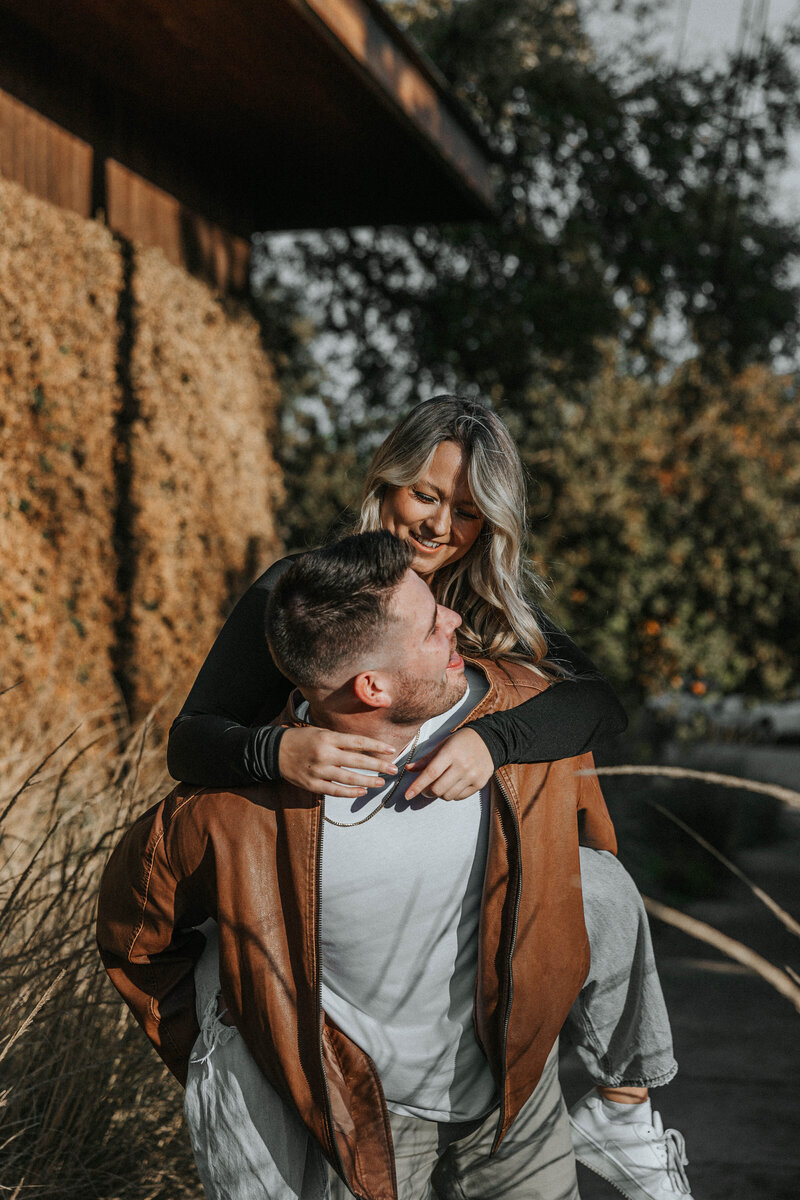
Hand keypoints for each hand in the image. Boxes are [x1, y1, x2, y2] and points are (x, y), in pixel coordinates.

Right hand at [278, 726, 397, 796]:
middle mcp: (325, 754)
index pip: (358, 742)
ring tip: (381, 782)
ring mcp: (318, 771)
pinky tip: (362, 791)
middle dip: (378, 766)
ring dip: (367, 781)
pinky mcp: (312, 784)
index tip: (391, 750)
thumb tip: (365, 748)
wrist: (275, 751)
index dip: (376, 746)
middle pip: (357, 761)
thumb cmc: (302, 739)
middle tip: (392, 769)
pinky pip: (335, 791)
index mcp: (328, 738)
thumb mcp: (321, 732)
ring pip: (348, 778)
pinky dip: (350, 792)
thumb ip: (341, 741)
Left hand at [404, 728, 493, 801]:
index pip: (431, 773)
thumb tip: (409, 769)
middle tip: (424, 789)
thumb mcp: (443, 744)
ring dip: (439, 794)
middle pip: (438, 788)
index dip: (417, 786)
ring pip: (448, 796)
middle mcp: (462, 765)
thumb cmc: (462, 741)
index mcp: (451, 752)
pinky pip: (459, 797)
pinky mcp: (480, 783)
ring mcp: (472, 775)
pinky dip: (451, 795)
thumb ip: (426, 758)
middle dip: (426, 792)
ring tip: (439, 785)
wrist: (490, 740)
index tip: (407, 795)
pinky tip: (452, 785)